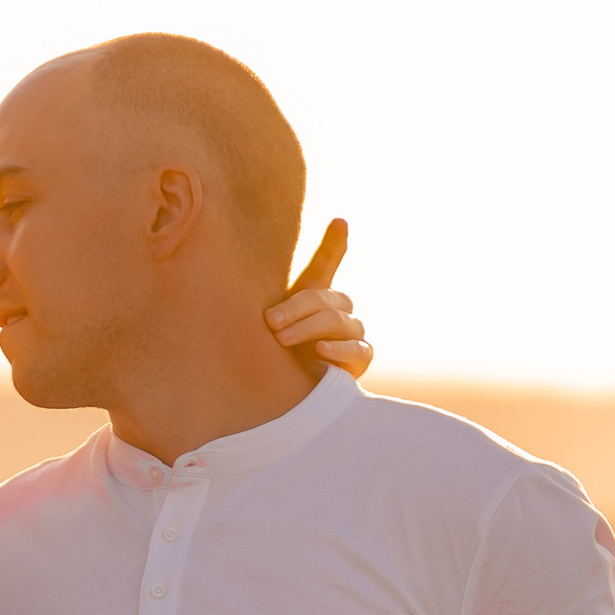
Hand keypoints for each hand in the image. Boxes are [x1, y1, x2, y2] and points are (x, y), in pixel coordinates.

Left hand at [265, 217, 370, 374]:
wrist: (284, 394)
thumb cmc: (275, 351)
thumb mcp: (268, 321)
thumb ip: (265, 300)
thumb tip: (255, 257)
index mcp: (317, 295)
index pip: (326, 264)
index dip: (333, 243)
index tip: (339, 221)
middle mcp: (339, 310)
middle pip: (327, 298)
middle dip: (298, 307)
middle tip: (271, 321)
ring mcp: (352, 334)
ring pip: (340, 322)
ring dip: (310, 327)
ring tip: (283, 338)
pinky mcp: (360, 360)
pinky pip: (358, 350)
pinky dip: (340, 349)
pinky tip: (320, 349)